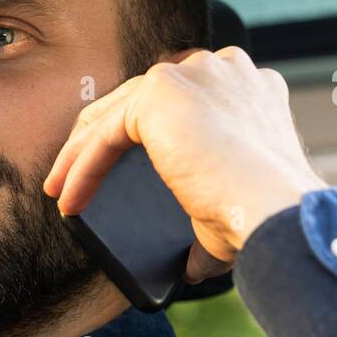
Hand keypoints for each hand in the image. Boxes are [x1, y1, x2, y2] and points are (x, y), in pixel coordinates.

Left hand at [44, 46, 327, 282]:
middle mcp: (223, 68)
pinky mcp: (163, 92)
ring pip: (116, 114)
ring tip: (61, 190)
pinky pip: (106, 133)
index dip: (136, 134)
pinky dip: (82, 167)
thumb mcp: (233, 202)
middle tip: (72, 178)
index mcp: (246, 88)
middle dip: (97, 140)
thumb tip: (187, 267)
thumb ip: (206, 216)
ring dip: (80, 155)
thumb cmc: (264, 218)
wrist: (275, 213)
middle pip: (139, 99)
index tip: (109, 169)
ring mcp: (194, 73)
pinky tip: (69, 198)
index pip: (175, 102)